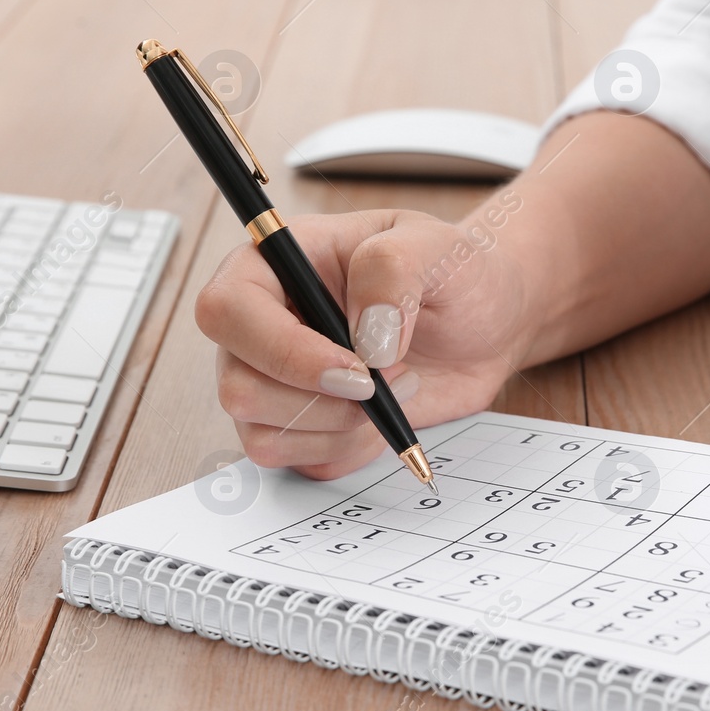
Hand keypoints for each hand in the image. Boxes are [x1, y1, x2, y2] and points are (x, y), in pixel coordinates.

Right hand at [196, 205, 531, 479]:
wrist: (482, 323)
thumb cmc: (451, 273)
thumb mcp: (437, 247)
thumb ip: (394, 270)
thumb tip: (365, 337)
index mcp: (272, 263)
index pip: (227, 312)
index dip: (284, 351)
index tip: (357, 369)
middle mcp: (259, 324)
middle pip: (238, 388)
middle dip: (322, 402)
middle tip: (387, 379)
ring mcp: (271, 379)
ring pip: (263, 435)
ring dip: (339, 428)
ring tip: (394, 388)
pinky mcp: (296, 425)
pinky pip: (297, 463)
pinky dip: (347, 451)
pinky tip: (383, 415)